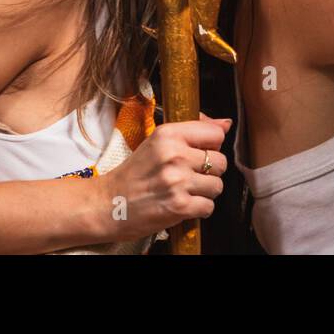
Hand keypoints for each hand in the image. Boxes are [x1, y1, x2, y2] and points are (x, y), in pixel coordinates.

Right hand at [89, 113, 229, 242]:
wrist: (107, 204)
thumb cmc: (133, 174)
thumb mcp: (157, 142)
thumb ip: (192, 130)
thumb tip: (225, 124)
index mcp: (168, 135)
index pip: (215, 133)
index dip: (211, 146)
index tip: (200, 153)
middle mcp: (174, 155)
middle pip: (220, 161)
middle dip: (209, 172)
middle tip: (190, 176)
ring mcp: (178, 182)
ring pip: (217, 185)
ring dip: (205, 192)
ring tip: (186, 191)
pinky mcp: (179, 206)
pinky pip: (209, 206)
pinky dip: (200, 209)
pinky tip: (184, 205)